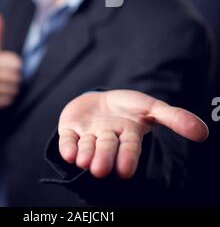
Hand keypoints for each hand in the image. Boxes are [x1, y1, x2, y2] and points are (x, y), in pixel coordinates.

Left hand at [58, 90, 208, 178]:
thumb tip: (204, 132)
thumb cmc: (129, 107)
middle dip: (103, 159)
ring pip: (86, 147)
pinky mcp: (70, 130)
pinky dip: (67, 146)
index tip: (125, 170)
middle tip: (100, 169)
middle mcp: (107, 139)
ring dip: (85, 154)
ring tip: (84, 160)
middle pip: (105, 150)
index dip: (127, 158)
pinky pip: (67, 139)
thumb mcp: (151, 107)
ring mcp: (87, 135)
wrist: (101, 100)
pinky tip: (68, 152)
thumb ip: (174, 118)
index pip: (129, 149)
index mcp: (128, 136)